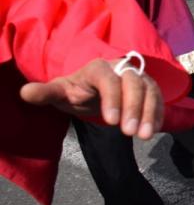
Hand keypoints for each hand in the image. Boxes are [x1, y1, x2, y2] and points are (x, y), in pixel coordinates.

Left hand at [19, 58, 162, 139]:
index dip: (112, 98)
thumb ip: (45, 93)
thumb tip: (24, 93)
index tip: (110, 122)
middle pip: (134, 83)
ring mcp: (138, 77)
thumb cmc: (74, 91)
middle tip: (130, 133)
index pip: (108, 79)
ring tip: (145, 137)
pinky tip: (153, 131)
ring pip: (150, 90)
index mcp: (98, 68)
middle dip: (134, 108)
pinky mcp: (149, 88)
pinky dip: (157, 114)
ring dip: (150, 113)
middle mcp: (122, 68)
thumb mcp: (58, 92)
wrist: (92, 88)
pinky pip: (158, 99)